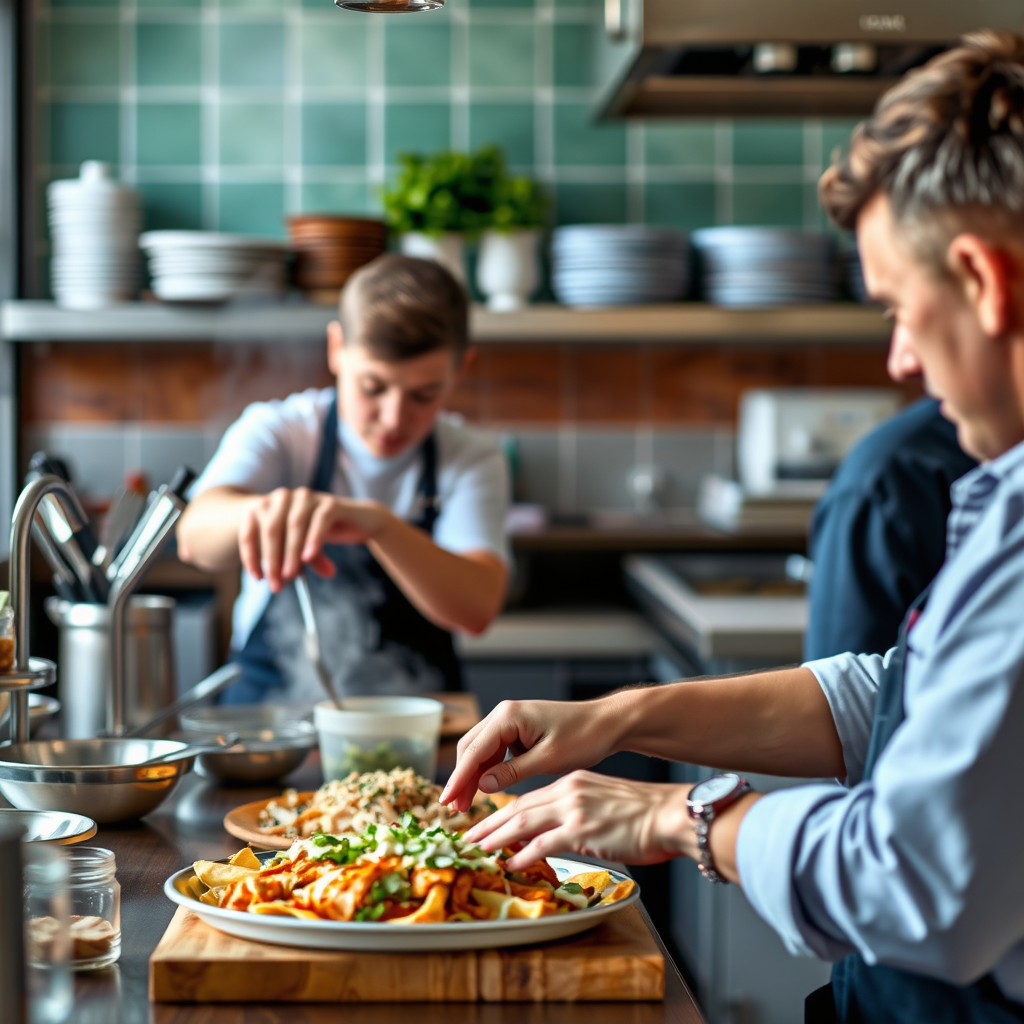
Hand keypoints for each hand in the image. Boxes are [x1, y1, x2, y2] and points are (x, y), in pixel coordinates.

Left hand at [238, 487, 389, 591]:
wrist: (357, 521)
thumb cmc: (320, 535)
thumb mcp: (300, 551)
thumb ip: (289, 561)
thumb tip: (278, 583)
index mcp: (268, 506)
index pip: (250, 530)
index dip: (250, 555)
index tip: (257, 578)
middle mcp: (284, 497)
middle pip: (272, 529)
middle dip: (272, 560)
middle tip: (276, 585)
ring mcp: (307, 497)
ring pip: (294, 524)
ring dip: (291, 553)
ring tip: (291, 575)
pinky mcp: (329, 502)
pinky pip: (319, 521)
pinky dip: (313, 540)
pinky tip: (309, 557)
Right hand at [440, 698, 624, 812]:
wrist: (606, 723)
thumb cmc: (583, 736)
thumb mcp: (548, 759)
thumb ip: (513, 772)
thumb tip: (482, 785)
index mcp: (509, 716)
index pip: (474, 750)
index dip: (458, 778)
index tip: (446, 801)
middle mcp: (504, 713)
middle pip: (471, 748)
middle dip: (461, 778)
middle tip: (454, 809)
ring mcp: (510, 720)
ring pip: (480, 750)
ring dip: (472, 776)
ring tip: (465, 805)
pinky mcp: (517, 730)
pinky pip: (494, 751)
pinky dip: (487, 770)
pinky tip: (484, 789)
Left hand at [463, 771, 693, 870]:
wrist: (670, 814)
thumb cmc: (645, 815)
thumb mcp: (604, 804)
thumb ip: (579, 813)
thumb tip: (559, 832)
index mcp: (574, 783)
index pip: (530, 798)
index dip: (505, 813)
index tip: (488, 824)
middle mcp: (569, 791)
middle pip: (519, 807)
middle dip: (491, 824)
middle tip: (469, 836)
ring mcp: (574, 809)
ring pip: (524, 822)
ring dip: (497, 837)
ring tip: (479, 849)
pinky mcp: (583, 830)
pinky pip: (544, 843)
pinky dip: (524, 854)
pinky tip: (511, 863)